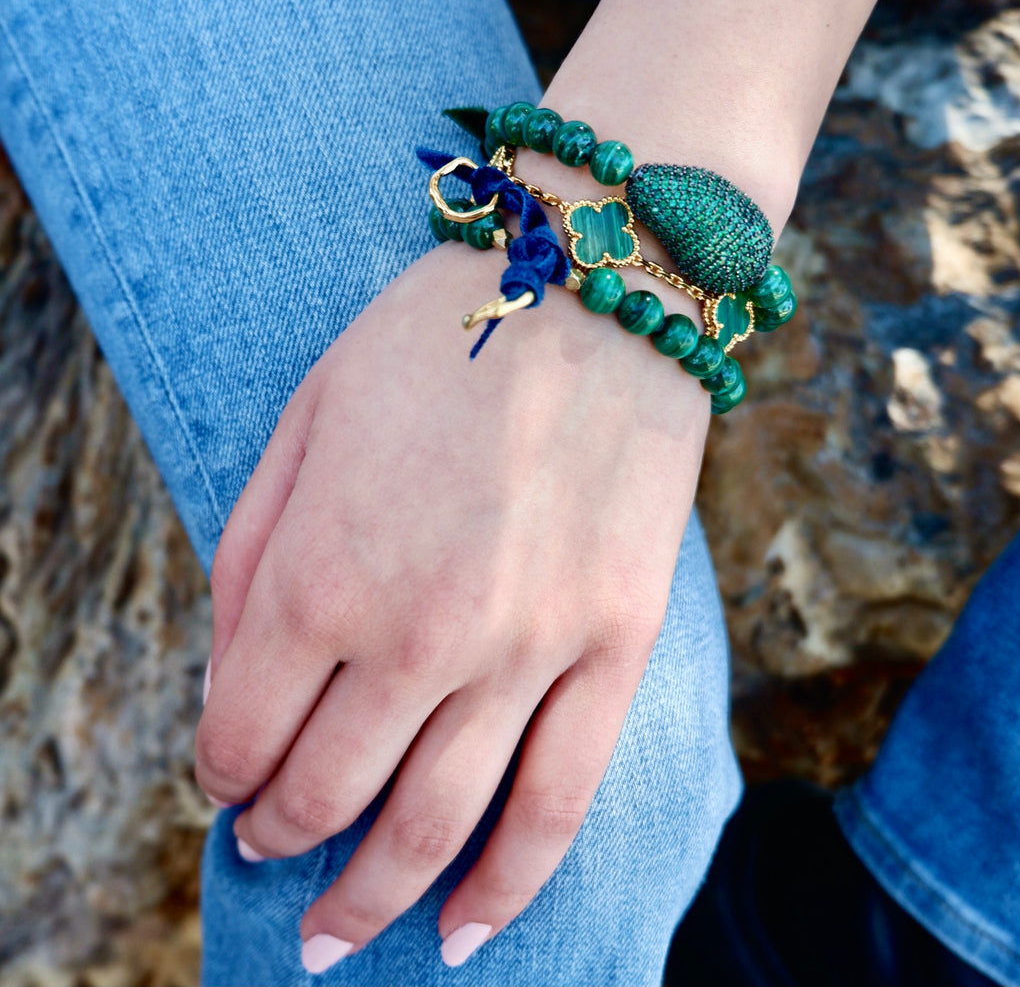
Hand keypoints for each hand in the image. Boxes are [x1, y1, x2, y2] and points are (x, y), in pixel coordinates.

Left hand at [194, 241, 708, 967]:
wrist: (593, 283)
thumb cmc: (435, 340)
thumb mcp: (303, 419)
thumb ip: (250, 556)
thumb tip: (231, 681)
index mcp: (321, 569)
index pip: (242, 731)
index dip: (220, 772)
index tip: (226, 779)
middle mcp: (418, 632)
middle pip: (328, 796)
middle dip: (280, 840)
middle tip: (266, 854)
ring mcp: (528, 649)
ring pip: (438, 827)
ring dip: (372, 897)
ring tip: (339, 936)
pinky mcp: (614, 646)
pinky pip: (557, 803)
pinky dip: (506, 887)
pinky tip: (462, 933)